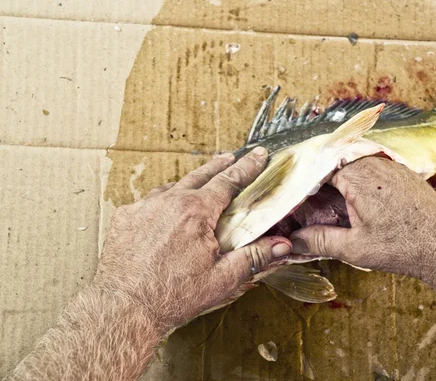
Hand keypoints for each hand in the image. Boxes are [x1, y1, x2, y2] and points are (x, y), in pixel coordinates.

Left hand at [93, 147, 291, 332]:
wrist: (124, 308)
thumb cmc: (173, 295)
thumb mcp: (222, 278)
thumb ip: (254, 257)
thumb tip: (282, 245)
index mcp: (195, 212)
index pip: (228, 181)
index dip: (246, 167)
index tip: (257, 155)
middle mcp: (168, 201)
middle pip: (200, 175)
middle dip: (220, 165)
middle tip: (232, 157)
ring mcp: (143, 207)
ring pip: (173, 187)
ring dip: (190, 184)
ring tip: (201, 184)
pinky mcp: (126, 218)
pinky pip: (149, 202)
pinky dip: (163, 201)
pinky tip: (168, 210)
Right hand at [289, 156, 435, 281]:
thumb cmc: (404, 246)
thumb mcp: (354, 248)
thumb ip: (318, 241)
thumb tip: (292, 241)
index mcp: (356, 175)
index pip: (315, 168)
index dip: (299, 183)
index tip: (287, 197)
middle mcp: (372, 162)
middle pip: (332, 165)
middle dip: (316, 184)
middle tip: (302, 205)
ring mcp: (389, 165)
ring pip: (350, 167)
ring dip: (335, 183)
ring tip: (322, 205)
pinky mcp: (401, 173)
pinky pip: (368, 170)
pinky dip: (354, 183)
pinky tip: (351, 203)